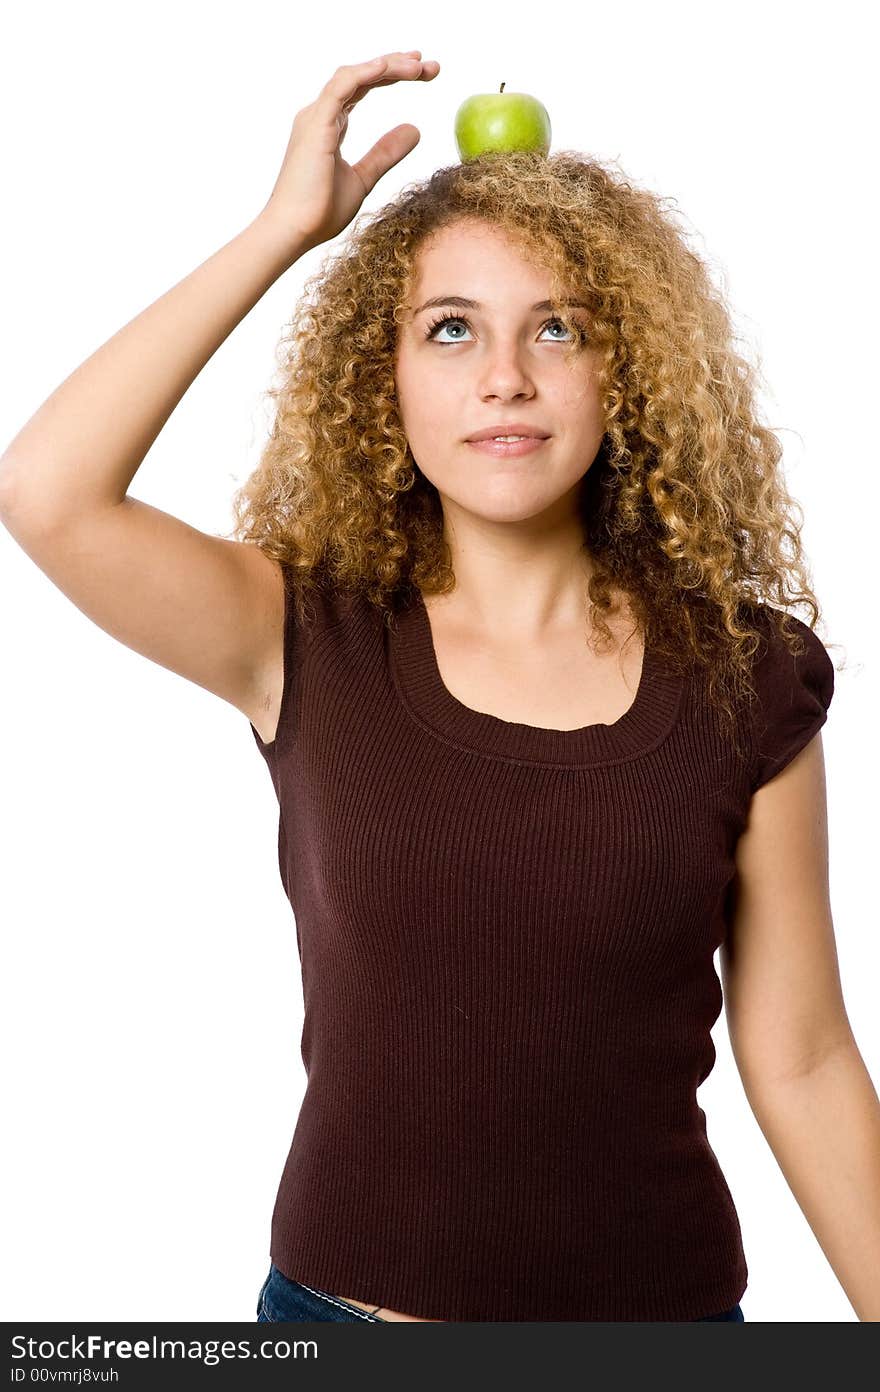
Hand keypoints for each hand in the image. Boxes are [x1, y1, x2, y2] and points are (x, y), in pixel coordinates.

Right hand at [260, 50, 439, 254]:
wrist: (293, 231)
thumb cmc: (319, 211)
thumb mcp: (363, 178)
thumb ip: (385, 153)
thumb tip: (415, 130)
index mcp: (329, 125)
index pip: (362, 88)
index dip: (391, 75)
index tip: (423, 72)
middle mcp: (321, 114)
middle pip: (361, 76)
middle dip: (396, 64)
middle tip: (431, 65)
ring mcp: (316, 117)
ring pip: (353, 76)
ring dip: (387, 65)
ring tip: (419, 65)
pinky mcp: (316, 125)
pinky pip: (342, 87)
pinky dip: (365, 73)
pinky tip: (388, 66)